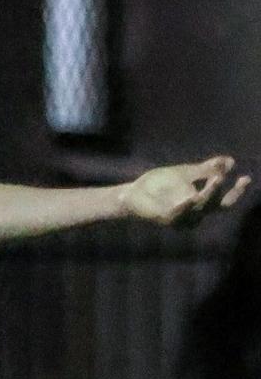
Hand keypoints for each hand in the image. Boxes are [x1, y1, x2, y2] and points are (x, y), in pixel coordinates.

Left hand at [122, 156, 250, 224]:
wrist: (133, 192)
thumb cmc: (160, 184)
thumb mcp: (185, 173)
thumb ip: (206, 169)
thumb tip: (231, 160)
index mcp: (200, 203)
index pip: (224, 200)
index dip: (236, 190)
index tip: (245, 177)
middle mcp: (195, 213)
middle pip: (218, 206)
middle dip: (231, 193)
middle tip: (241, 180)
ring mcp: (181, 217)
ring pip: (200, 206)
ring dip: (209, 192)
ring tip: (217, 178)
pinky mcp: (166, 218)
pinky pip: (178, 212)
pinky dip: (185, 205)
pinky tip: (191, 196)